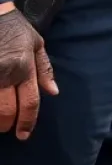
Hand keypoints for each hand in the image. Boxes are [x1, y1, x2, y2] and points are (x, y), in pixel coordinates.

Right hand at [0, 3, 56, 140]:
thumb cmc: (17, 30)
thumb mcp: (37, 44)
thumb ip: (45, 70)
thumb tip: (53, 92)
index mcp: (24, 67)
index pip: (29, 102)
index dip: (27, 121)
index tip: (24, 135)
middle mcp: (5, 73)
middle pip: (6, 111)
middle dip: (8, 124)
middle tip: (8, 127)